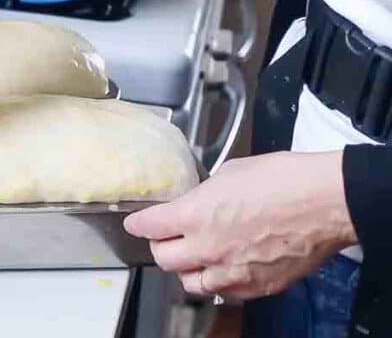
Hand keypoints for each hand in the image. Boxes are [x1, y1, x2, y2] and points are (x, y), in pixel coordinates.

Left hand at [124, 151, 356, 299]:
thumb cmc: (285, 179)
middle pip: (163, 259)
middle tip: (166, 238)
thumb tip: (198, 200)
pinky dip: (219, 282)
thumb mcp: (230, 173)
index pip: (148, 226)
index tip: (136, 223)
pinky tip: (225, 269)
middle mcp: (207, 247)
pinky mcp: (257, 286)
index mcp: (195, 214)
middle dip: (160, 247)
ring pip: (190, 283)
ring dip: (187, 270)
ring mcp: (232, 271)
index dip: (138, 223)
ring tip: (194, 258)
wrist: (327, 201)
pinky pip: (225, 291)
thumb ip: (205, 194)